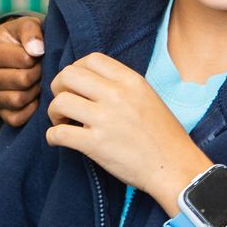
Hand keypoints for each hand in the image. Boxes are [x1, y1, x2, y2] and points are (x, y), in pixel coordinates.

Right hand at [0, 17, 46, 126]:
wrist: (17, 52)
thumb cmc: (23, 37)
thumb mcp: (27, 25)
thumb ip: (31, 32)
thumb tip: (36, 51)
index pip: (24, 61)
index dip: (39, 57)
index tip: (40, 52)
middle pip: (23, 81)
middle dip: (39, 73)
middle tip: (42, 67)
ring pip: (20, 100)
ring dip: (36, 90)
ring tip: (38, 80)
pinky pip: (18, 118)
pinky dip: (31, 109)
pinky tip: (35, 96)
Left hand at [45, 53, 210, 213]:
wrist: (174, 167)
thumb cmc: (164, 136)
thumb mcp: (149, 98)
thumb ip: (122, 86)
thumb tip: (90, 83)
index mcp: (131, 81)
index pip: (91, 59)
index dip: (76, 69)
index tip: (77, 85)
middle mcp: (117, 95)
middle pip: (68, 75)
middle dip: (58, 88)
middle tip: (65, 104)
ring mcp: (105, 119)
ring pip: (59, 102)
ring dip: (54, 113)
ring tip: (63, 123)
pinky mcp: (95, 144)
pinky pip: (58, 133)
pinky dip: (52, 137)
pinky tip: (59, 140)